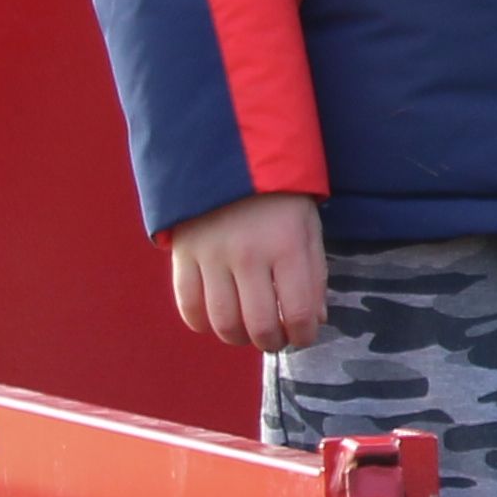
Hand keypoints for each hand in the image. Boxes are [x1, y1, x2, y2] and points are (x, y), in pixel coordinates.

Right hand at [165, 191, 326, 352]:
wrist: (229, 155)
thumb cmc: (278, 196)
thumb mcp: (308, 228)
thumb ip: (313, 275)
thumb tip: (313, 322)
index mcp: (287, 246)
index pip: (297, 312)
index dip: (303, 336)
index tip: (303, 336)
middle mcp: (248, 254)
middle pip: (258, 325)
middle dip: (271, 342)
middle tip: (275, 338)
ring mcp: (211, 255)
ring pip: (222, 321)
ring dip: (238, 337)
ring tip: (247, 331)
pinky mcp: (183, 253)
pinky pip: (188, 304)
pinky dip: (201, 322)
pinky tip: (215, 319)